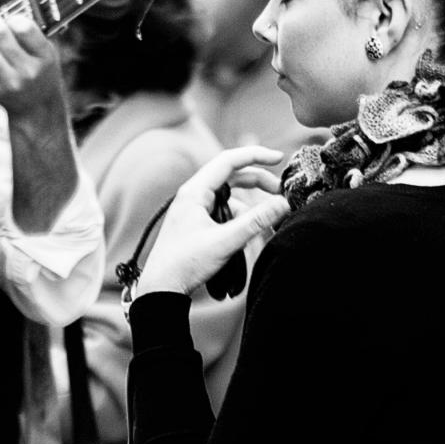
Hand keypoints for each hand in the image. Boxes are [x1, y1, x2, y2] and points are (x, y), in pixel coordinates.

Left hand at [0, 9, 67, 121]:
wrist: (37, 109)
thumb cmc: (42, 68)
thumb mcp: (47, 45)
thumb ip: (35, 14)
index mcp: (46, 57)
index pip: (25, 29)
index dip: (14, 17)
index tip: (12, 18)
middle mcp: (29, 71)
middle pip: (1, 37)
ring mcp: (10, 84)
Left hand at [131, 147, 288, 298]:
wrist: (161, 288)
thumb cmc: (185, 264)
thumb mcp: (226, 242)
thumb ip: (256, 222)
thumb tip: (283, 203)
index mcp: (194, 192)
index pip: (228, 160)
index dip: (256, 155)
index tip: (280, 157)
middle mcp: (193, 195)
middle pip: (232, 176)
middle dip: (258, 181)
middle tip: (280, 192)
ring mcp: (194, 209)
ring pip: (230, 196)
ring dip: (249, 205)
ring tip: (265, 223)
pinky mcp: (197, 222)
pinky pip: (224, 212)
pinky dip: (239, 218)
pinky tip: (247, 236)